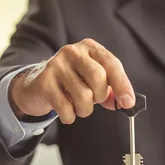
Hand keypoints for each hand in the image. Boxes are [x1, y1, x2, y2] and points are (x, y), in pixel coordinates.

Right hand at [9, 39, 134, 123]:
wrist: (36, 84)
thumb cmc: (72, 82)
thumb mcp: (93, 81)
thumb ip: (111, 90)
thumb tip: (125, 103)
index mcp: (89, 48)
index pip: (112, 63)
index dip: (123, 85)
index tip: (128, 103)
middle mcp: (73, 51)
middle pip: (98, 77)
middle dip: (100, 96)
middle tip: (94, 100)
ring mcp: (56, 64)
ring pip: (83, 95)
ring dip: (85, 109)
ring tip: (79, 107)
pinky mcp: (44, 81)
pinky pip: (65, 107)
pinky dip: (70, 116)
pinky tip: (66, 112)